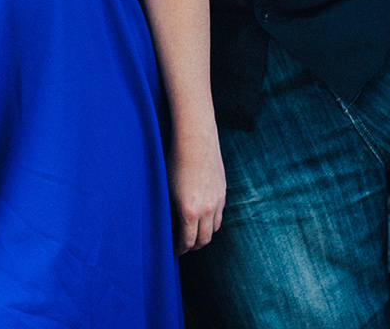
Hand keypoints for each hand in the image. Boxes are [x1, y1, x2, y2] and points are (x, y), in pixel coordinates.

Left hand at [170, 132, 225, 252]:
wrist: (195, 139)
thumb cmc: (175, 162)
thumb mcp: (166, 190)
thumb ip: (169, 212)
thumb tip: (168, 228)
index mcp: (189, 211)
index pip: (187, 242)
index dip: (179, 249)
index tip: (173, 251)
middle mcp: (207, 210)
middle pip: (204, 240)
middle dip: (192, 246)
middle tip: (182, 246)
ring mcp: (217, 201)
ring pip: (214, 228)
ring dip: (204, 234)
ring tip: (192, 233)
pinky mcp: (223, 192)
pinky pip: (219, 214)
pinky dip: (211, 221)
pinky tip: (202, 217)